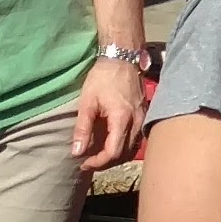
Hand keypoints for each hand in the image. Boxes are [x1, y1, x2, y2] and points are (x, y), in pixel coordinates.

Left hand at [71, 52, 146, 169]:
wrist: (122, 58)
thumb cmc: (103, 78)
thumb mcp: (87, 102)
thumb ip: (82, 128)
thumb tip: (77, 152)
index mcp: (121, 119)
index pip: (112, 152)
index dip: (97, 162)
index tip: (83, 162)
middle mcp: (136, 122)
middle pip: (124, 154)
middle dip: (106, 162)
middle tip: (89, 161)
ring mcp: (143, 119)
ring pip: (132, 148)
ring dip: (116, 156)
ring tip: (99, 155)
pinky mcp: (144, 115)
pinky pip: (136, 139)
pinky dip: (124, 146)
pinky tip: (112, 143)